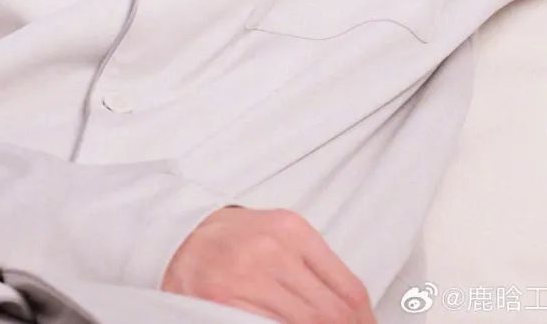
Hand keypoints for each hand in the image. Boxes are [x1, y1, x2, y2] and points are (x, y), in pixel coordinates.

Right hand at [160, 205, 378, 322]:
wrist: (180, 234)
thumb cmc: (236, 238)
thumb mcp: (281, 235)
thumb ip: (315, 266)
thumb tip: (355, 310)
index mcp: (293, 230)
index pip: (349, 289)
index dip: (366, 321)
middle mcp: (272, 250)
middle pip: (330, 313)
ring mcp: (247, 276)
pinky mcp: (223, 299)